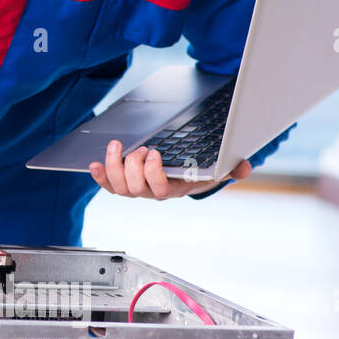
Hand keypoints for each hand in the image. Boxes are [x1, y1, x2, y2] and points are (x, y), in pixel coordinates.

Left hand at [88, 140, 250, 198]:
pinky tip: (94, 164)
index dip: (153, 174)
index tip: (154, 152)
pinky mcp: (124, 182)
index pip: (161, 190)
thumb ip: (233, 167)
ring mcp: (137, 188)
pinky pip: (109, 185)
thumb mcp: (220, 167)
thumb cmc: (201, 169)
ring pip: (120, 187)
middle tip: (140, 148)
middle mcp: (153, 192)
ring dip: (114, 166)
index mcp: (175, 189)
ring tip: (117, 146)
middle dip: (134, 166)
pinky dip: (100, 176)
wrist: (188, 173)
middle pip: (136, 189)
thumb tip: (244, 169)